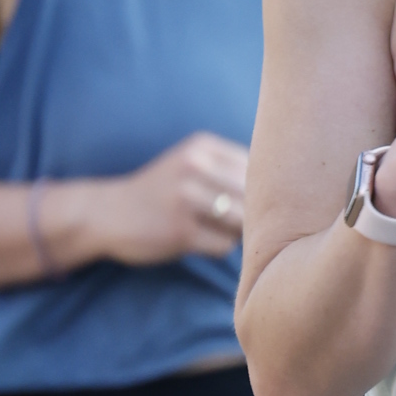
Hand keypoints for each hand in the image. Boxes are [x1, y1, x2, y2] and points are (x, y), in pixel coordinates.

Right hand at [96, 131, 248, 265]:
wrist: (108, 213)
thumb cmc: (163, 192)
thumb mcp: (191, 163)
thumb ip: (231, 168)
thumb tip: (287, 192)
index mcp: (201, 147)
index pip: (257, 168)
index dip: (259, 189)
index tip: (242, 200)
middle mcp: (194, 167)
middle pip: (254, 196)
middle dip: (251, 213)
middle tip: (229, 221)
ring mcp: (186, 199)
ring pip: (243, 222)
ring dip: (236, 232)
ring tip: (215, 229)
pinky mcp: (180, 231)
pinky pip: (224, 246)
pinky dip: (219, 248)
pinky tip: (198, 241)